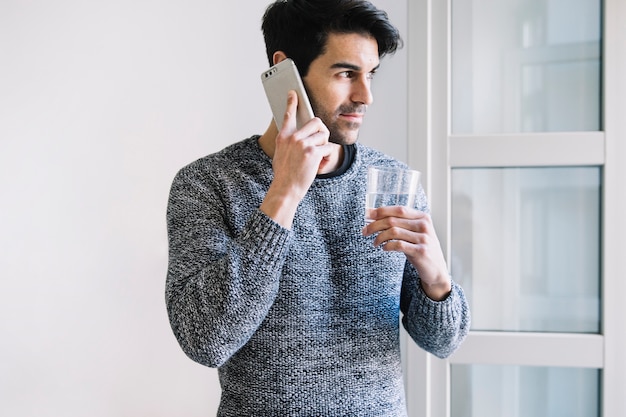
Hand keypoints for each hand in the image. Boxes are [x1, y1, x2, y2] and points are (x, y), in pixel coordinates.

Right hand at [260, 91, 333, 227]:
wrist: (286, 189)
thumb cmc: (284, 175)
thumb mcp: (281, 154)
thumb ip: (288, 143)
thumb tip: (297, 137)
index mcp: (284, 137)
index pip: (288, 115)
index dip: (292, 103)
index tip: (294, 93)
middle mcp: (293, 138)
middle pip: (316, 122)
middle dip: (322, 132)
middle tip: (320, 143)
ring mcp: (303, 144)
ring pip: (324, 136)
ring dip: (325, 147)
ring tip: (318, 158)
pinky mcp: (312, 152)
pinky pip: (328, 148)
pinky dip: (327, 158)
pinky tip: (319, 165)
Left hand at [362, 206, 451, 300]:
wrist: (436, 269)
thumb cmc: (419, 248)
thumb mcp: (413, 233)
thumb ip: (398, 223)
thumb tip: (372, 214)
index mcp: (422, 217)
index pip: (398, 209)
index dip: (381, 211)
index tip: (367, 215)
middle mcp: (424, 225)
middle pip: (393, 220)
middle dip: (374, 225)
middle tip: (364, 231)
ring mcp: (424, 238)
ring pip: (393, 232)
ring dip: (379, 237)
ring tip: (375, 243)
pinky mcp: (421, 251)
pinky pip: (398, 245)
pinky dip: (388, 246)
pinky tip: (384, 248)